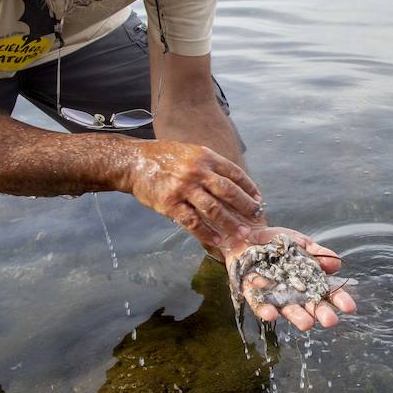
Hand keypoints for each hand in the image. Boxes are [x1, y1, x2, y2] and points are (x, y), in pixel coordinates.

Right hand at [124, 140, 263, 246]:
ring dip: (230, 224)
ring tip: (243, 234)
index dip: (248, 187)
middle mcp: (197, 171)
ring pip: (213, 209)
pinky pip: (192, 222)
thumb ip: (209, 165)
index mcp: (205, 157)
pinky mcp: (170, 204)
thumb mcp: (190, 152)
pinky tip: (217, 240)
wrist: (134, 162)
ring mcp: (183, 188)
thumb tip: (232, 184)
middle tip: (257, 218)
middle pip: (228, 191)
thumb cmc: (164, 157)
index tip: (258, 199)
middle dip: (245, 206)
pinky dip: (207, 233)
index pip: (234, 173)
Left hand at [223, 227, 356, 330]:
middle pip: (309, 307)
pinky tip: (272, 315)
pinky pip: (258, 304)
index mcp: (308, 282)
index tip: (349, 307)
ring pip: (286, 310)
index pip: (327, 293)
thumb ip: (318, 253)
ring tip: (307, 324)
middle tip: (330, 321)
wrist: (249, 234)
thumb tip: (336, 264)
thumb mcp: (302, 243)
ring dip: (296, 318)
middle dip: (320, 314)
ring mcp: (273, 295)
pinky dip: (265, 310)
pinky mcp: (252, 293)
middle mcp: (293, 293)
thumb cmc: (278, 242)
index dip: (338, 300)